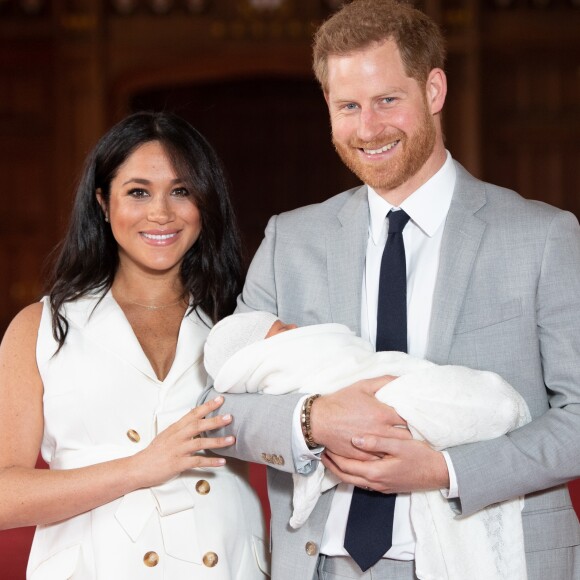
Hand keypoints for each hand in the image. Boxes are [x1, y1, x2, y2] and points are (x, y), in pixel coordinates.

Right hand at [130, 396, 234, 487]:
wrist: (139, 467)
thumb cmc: (154, 452)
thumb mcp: (167, 434)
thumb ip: (181, 427)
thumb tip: (193, 415)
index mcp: (175, 428)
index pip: (193, 413)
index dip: (207, 406)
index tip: (220, 400)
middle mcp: (177, 437)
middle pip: (198, 426)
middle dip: (215, 420)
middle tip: (229, 417)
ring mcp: (178, 450)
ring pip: (200, 443)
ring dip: (217, 441)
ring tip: (231, 440)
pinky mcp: (178, 464)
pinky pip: (197, 462)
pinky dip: (211, 462)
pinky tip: (222, 462)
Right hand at [310, 375, 411, 459]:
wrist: (319, 420)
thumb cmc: (341, 401)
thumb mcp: (363, 386)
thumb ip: (384, 381)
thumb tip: (402, 379)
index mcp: (383, 414)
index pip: (410, 419)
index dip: (416, 417)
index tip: (419, 417)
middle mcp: (381, 432)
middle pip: (407, 437)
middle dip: (412, 433)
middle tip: (415, 431)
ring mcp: (373, 446)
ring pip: (396, 450)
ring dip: (401, 446)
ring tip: (406, 443)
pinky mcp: (364, 457)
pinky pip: (382, 459)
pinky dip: (388, 456)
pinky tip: (390, 452)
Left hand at [322, 435, 449, 492]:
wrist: (438, 473)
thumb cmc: (420, 456)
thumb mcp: (399, 445)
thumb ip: (377, 442)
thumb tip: (355, 439)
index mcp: (375, 472)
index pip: (346, 466)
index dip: (333, 456)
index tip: (324, 444)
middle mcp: (375, 483)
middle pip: (345, 476)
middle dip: (331, 465)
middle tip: (322, 451)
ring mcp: (380, 487)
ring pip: (352, 480)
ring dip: (340, 469)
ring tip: (332, 456)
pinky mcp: (385, 486)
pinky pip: (362, 481)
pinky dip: (352, 473)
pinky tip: (351, 462)